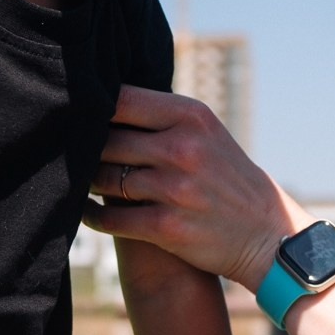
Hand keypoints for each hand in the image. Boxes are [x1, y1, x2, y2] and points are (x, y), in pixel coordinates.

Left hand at [86, 86, 310, 289]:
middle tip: (68, 153)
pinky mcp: (167, 228)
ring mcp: (175, 189)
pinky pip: (111, 218)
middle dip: (84, 149)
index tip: (77, 115)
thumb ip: (160, 118)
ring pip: (104, 180)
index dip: (92, 107)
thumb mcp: (206, 134)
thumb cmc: (227, 179)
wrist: (267, 234)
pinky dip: (93, 216)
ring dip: (86, 184)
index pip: (120, 99)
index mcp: (191, 116)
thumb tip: (100, 101)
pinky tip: (88, 212)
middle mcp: (183, 148)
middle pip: (106, 141)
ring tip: (77, 181)